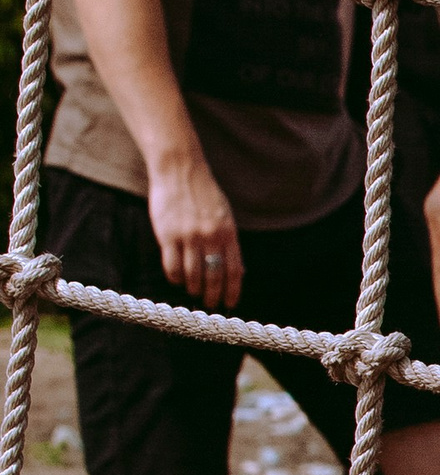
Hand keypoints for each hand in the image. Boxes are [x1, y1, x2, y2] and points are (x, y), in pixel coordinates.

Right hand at [145, 147, 242, 310]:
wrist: (180, 170)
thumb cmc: (203, 193)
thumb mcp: (224, 215)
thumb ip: (229, 241)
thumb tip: (237, 270)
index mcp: (228, 232)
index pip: (234, 270)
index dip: (232, 291)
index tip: (230, 303)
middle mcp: (211, 237)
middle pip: (214, 277)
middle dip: (213, 295)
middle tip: (210, 304)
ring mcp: (189, 236)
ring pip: (193, 274)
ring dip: (194, 288)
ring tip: (194, 291)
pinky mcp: (168, 235)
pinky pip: (172, 266)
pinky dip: (175, 277)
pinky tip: (177, 279)